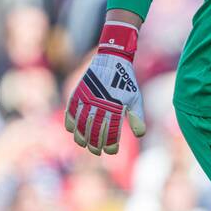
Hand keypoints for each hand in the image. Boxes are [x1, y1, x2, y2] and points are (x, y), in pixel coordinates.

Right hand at [65, 22, 146, 155]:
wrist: (113, 59)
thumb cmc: (126, 82)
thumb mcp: (135, 98)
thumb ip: (137, 117)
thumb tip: (140, 135)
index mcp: (115, 107)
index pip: (111, 132)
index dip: (110, 144)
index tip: (111, 151)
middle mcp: (100, 104)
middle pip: (94, 131)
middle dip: (95, 143)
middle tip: (96, 151)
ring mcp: (88, 98)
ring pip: (81, 123)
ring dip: (81, 136)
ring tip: (83, 144)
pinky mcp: (79, 93)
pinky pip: (71, 110)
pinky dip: (70, 121)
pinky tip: (72, 130)